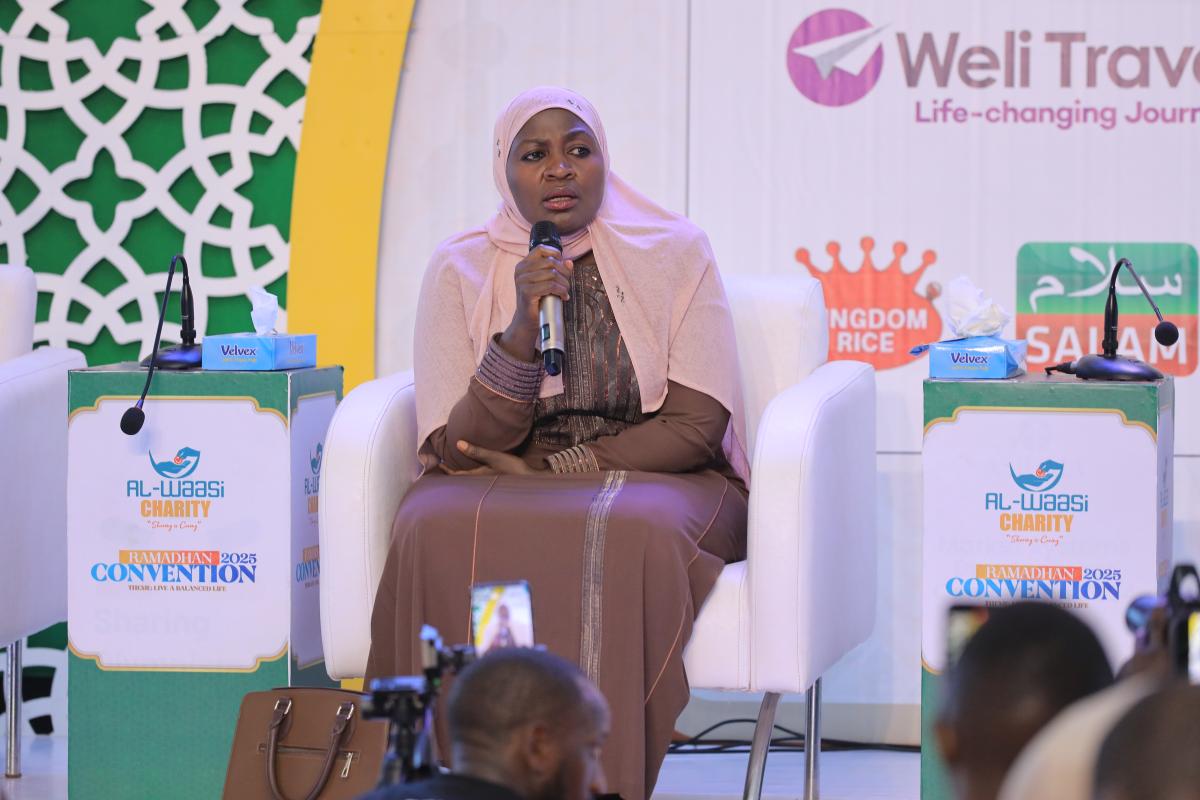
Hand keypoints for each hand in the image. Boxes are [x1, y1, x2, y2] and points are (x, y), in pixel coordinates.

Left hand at [439, 440, 542, 475]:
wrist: (532, 480)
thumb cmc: (512, 469)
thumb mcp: (494, 457)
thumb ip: (476, 451)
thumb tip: (457, 443)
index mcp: (478, 476)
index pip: (458, 475)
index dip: (447, 470)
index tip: (438, 465)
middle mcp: (481, 481)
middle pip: (463, 479)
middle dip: (453, 474)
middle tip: (444, 468)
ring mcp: (489, 483)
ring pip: (471, 480)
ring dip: (463, 475)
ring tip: (456, 469)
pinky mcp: (496, 482)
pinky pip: (479, 479)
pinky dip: (473, 475)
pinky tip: (476, 471)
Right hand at [499, 246, 572, 360]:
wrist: (527, 320)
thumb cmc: (538, 299)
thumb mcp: (547, 281)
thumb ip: (557, 269)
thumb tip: (569, 262)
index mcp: (523, 264)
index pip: (541, 249)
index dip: (555, 254)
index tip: (562, 266)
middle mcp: (520, 271)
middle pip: (550, 262)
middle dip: (564, 273)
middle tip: (566, 284)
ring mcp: (522, 281)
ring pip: (552, 274)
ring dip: (564, 284)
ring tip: (565, 291)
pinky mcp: (527, 292)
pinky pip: (550, 286)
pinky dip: (561, 291)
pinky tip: (563, 297)